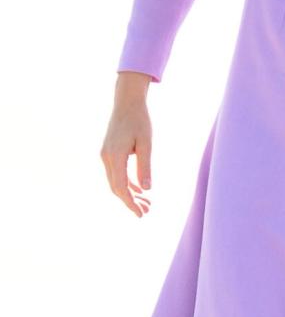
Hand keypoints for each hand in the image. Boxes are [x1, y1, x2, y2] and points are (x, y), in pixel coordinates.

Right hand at [101, 76, 152, 217]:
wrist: (127, 102)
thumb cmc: (139, 120)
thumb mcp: (146, 143)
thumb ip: (145, 166)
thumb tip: (147, 189)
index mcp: (114, 156)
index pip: (121, 187)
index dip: (130, 202)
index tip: (140, 213)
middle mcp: (106, 158)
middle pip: (116, 187)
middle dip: (130, 201)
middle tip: (147, 211)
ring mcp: (105, 155)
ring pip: (115, 182)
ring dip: (129, 194)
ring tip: (146, 203)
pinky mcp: (108, 153)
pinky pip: (116, 173)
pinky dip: (127, 183)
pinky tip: (139, 189)